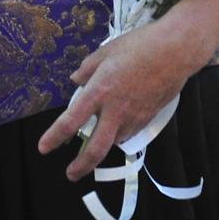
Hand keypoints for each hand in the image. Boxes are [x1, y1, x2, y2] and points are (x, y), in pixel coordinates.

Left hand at [37, 16, 211, 181]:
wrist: (175, 52)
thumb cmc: (139, 46)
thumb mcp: (106, 51)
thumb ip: (87, 68)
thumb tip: (76, 80)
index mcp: (99, 91)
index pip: (71, 121)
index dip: (54, 137)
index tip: (44, 148)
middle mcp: (115, 110)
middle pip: (95, 149)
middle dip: (81, 166)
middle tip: (71, 173)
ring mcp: (133, 117)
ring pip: (114, 142)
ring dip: (103, 146)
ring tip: (95, 143)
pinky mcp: (148, 118)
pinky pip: (129, 133)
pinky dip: (120, 134)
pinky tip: (118, 126)